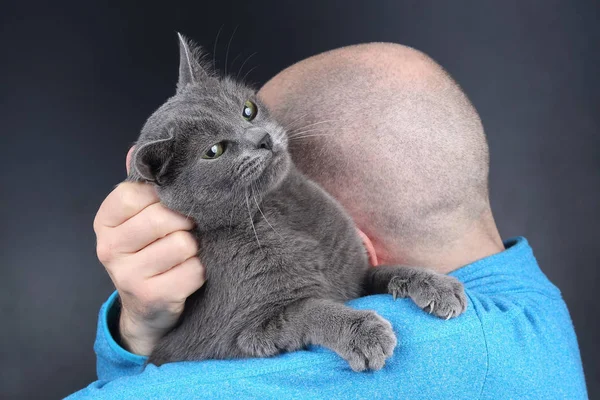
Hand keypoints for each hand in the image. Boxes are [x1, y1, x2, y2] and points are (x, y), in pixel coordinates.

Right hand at [93, 147, 204, 355]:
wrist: (146, 308)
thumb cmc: (148, 252)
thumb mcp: (138, 218)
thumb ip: (141, 185)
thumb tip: (136, 148)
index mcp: (105, 221)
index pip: (138, 192)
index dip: (164, 196)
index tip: (170, 204)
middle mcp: (109, 247)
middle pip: (164, 217)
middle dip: (184, 222)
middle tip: (184, 231)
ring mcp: (127, 275)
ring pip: (183, 243)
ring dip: (193, 249)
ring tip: (184, 254)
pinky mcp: (151, 296)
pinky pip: (194, 270)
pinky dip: (199, 272)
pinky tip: (186, 274)